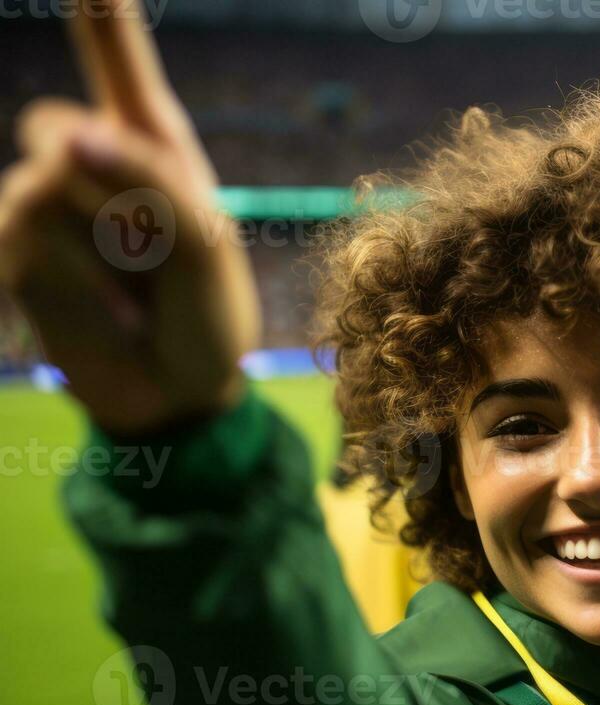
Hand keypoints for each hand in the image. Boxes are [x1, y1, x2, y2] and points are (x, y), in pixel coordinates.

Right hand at [0, 0, 259, 435]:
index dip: (98, 12)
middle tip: (160, 253)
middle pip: (59, 126)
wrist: (181, 396)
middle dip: (113, 190)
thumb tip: (65, 136)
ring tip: (140, 291)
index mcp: (155, 144)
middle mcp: (94, 161)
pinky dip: (83, 279)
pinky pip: (27, 233)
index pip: (117, 56)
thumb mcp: (204, 246)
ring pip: (46, 181)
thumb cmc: (207, 316)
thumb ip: (144, 178)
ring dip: (106, 244)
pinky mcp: (18, 251)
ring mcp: (47, 205)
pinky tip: (117, 315)